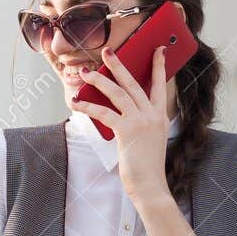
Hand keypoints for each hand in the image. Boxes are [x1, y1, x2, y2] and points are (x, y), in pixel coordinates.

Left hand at [71, 36, 172, 203]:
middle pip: (134, 83)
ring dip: (99, 80)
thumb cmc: (147, 166)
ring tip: (86, 72)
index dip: (159, 66)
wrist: (150, 185)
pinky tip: (76, 102)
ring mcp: (141, 122)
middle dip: (119, 65)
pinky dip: (88, 106)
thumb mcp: (150, 140)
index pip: (160, 85)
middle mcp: (152, 115)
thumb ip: (141, 123)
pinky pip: (104, 113)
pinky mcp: (127, 130)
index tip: (158, 49)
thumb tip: (120, 111)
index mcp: (160, 116)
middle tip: (107, 51)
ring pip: (118, 93)